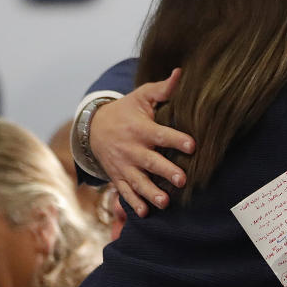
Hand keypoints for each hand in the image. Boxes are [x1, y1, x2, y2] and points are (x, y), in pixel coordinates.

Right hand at [90, 68, 193, 216]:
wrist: (94, 128)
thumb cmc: (126, 110)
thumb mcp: (142, 96)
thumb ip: (163, 89)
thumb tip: (181, 73)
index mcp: (140, 128)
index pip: (160, 134)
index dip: (176, 139)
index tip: (192, 146)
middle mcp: (131, 149)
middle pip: (150, 162)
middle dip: (165, 171)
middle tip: (182, 180)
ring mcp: (123, 165)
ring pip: (138, 181)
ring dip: (151, 193)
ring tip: (164, 203)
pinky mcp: (118, 177)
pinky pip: (125, 192)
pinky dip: (133, 203)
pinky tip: (144, 213)